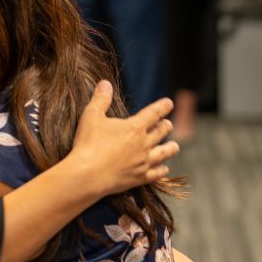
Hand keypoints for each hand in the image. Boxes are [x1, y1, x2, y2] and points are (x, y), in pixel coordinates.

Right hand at [66, 81, 177, 199]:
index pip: (154, 113)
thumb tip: (105, 83)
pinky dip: (162, 170)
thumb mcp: (91, 116)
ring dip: (170, 148)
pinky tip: (165, 169)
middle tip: (168, 124)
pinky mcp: (139, 178)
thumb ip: (101, 99)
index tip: (169, 103)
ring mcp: (143, 162)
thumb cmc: (88, 143)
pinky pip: (156, 173)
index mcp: (135, 127)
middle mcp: (143, 144)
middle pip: (161, 132)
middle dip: (165, 126)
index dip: (163, 106)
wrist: (87, 175)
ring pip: (164, 153)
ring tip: (175, 146)